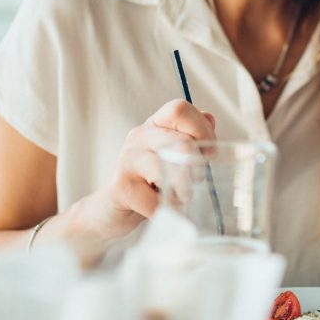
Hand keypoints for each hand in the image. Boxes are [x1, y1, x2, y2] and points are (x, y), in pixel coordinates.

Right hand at [64, 100, 215, 248]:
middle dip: (197, 167)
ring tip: (182, 197)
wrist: (109, 207)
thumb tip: (209, 118)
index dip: (202, 130)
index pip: (180, 109)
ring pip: (168, 170)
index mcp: (155, 124)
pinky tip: (163, 209)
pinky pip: (155, 201)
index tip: (208, 153)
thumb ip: (191, 136)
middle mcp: (139, 136)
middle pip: (181, 142)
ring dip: (183, 190)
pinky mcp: (121, 187)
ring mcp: (127, 160)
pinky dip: (167, 209)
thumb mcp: (170, 154)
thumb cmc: (148, 180)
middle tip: (196, 181)